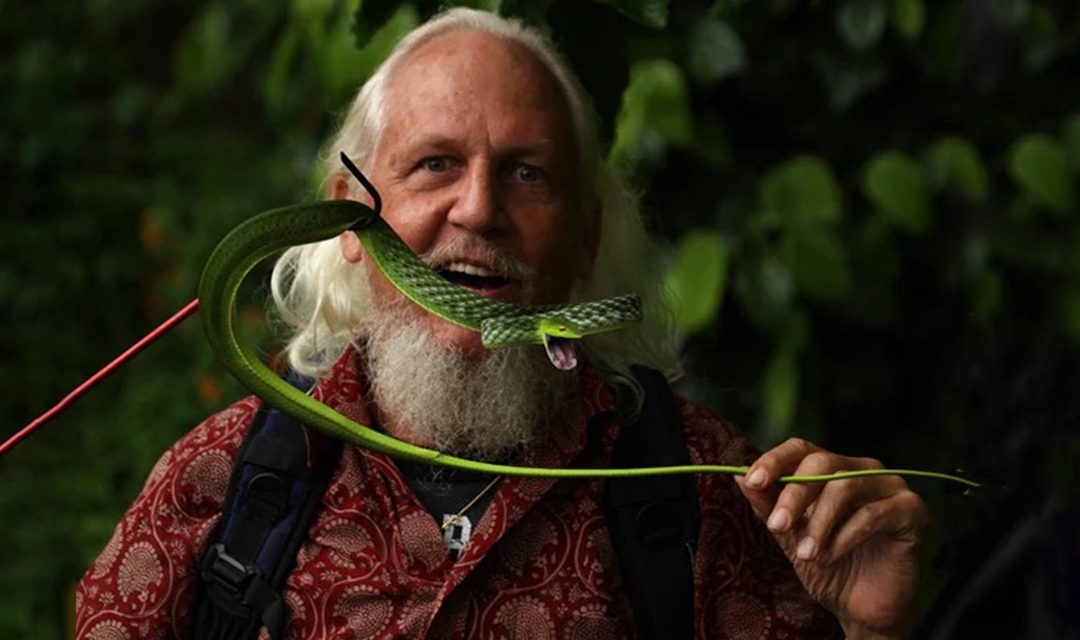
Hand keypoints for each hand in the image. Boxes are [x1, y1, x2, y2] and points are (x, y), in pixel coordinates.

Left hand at [735, 438, 929, 639]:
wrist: (862, 608)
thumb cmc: (829, 566)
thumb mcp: (790, 536)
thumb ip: (768, 506)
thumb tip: (738, 475)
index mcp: (833, 469)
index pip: (802, 449)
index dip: (774, 461)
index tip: (753, 482)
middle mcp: (862, 469)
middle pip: (822, 464)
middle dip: (794, 495)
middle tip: (777, 526)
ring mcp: (890, 487)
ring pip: (845, 487)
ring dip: (818, 524)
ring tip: (805, 554)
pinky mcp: (912, 511)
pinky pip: (872, 514)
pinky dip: (844, 537)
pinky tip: (830, 557)